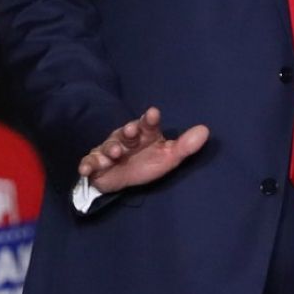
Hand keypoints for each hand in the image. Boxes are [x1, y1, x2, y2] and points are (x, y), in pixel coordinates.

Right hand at [78, 107, 209, 193]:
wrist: (120, 178)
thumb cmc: (146, 162)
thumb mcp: (168, 157)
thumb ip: (185, 146)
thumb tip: (206, 130)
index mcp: (144, 134)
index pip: (148, 124)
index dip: (150, 119)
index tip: (153, 114)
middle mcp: (125, 138)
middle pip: (126, 132)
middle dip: (128, 131)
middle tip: (131, 131)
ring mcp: (109, 150)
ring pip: (108, 147)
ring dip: (110, 149)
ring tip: (115, 153)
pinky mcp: (95, 164)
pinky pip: (89, 163)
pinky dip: (87, 164)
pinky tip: (87, 168)